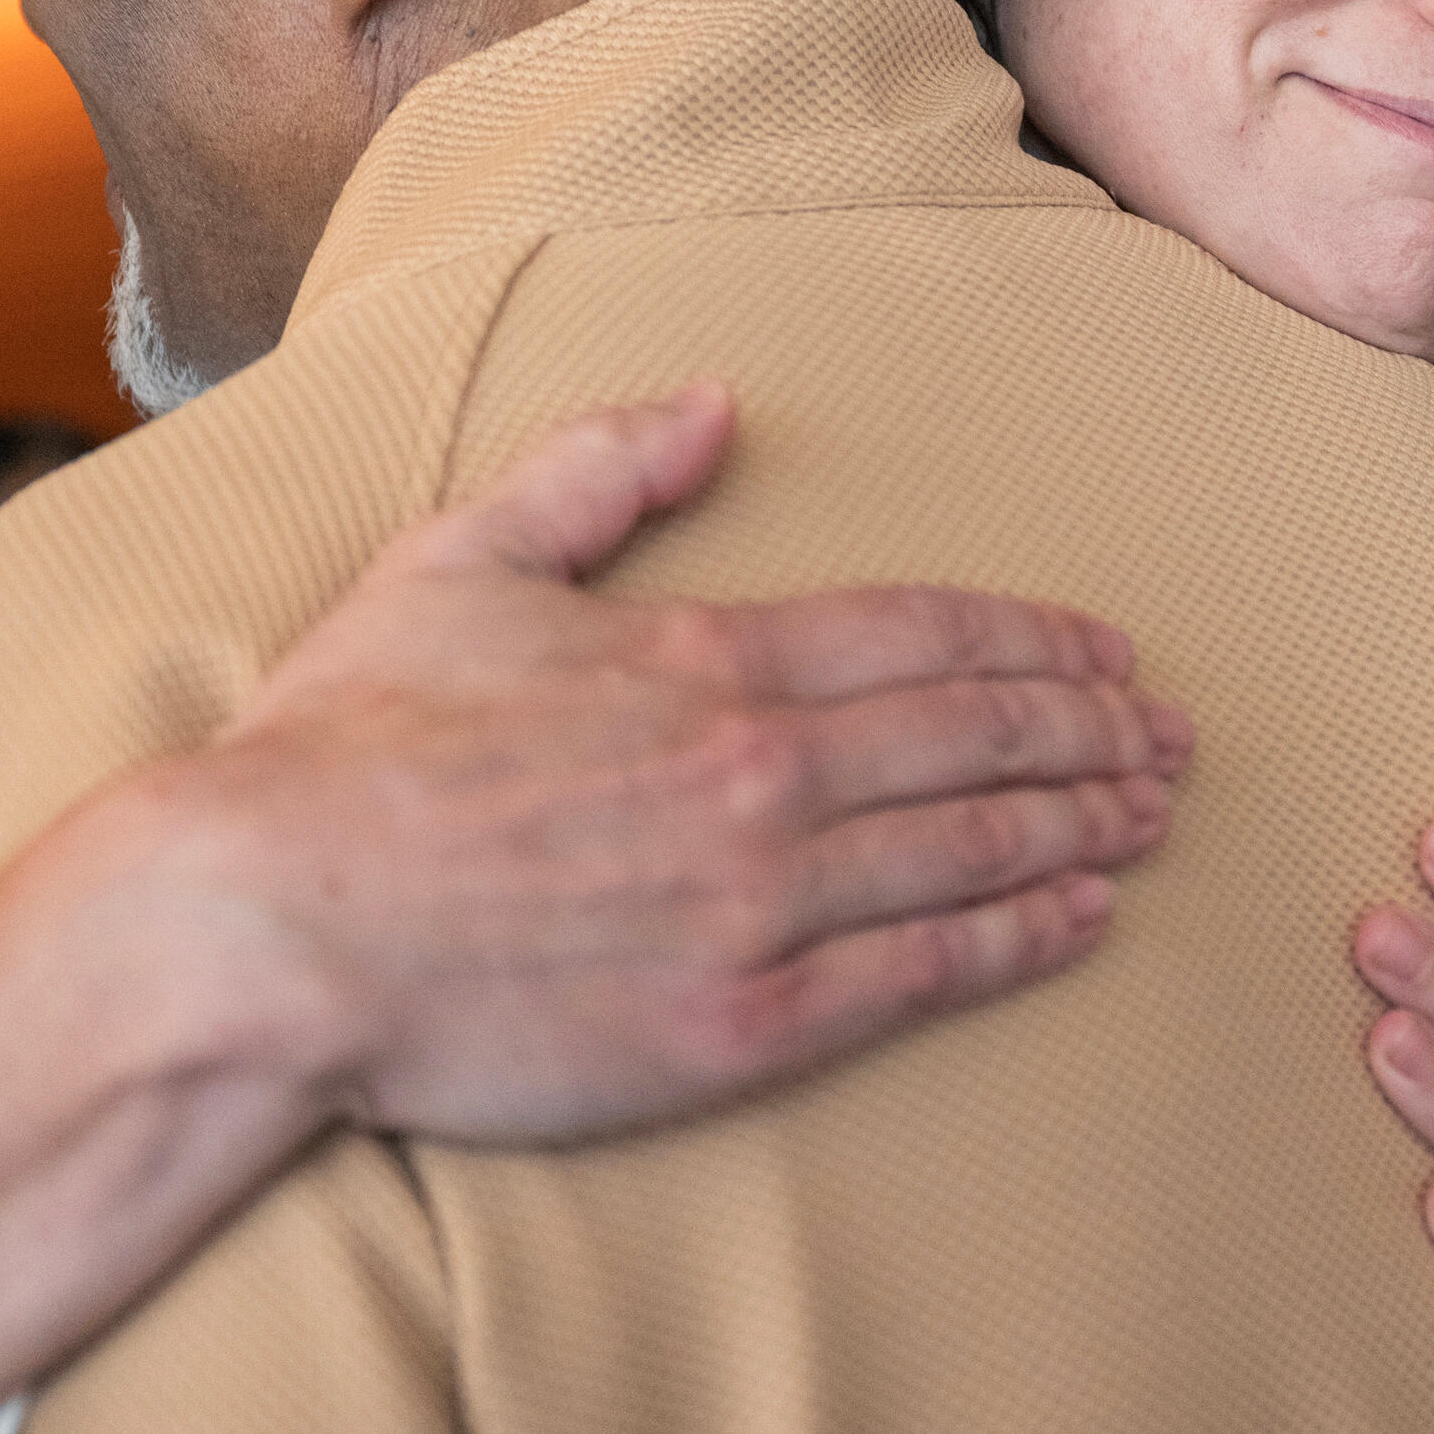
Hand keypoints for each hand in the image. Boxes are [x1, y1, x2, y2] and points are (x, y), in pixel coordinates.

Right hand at [104, 377, 1192, 1139]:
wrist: (263, 927)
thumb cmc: (344, 746)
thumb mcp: (460, 561)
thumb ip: (598, 473)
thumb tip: (712, 405)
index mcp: (704, 662)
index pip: (921, 636)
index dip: (1034, 640)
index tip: (1106, 651)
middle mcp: (758, 777)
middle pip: (977, 737)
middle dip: (1092, 728)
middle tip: (1171, 731)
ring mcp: (757, 908)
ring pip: (970, 849)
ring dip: (1083, 820)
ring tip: (1156, 808)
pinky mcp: (734, 1028)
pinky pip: (917, 973)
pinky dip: (1017, 936)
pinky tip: (1083, 912)